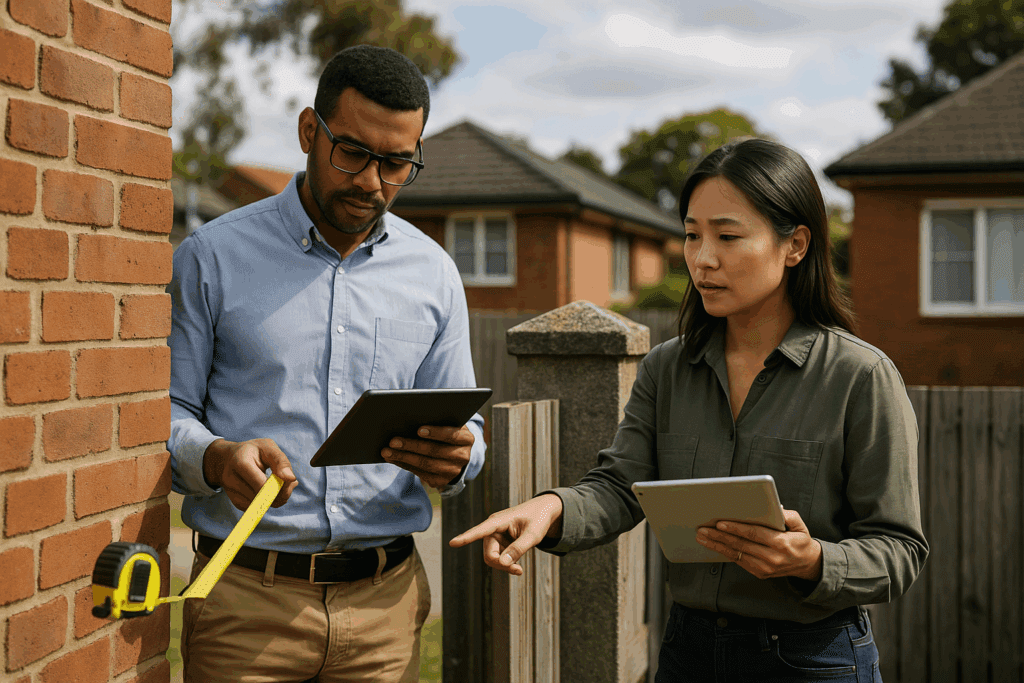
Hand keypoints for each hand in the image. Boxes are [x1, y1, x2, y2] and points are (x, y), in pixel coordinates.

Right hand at [203, 438, 297, 510]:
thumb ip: (281, 462)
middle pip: (260, 497)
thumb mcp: (268, 447)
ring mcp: (231, 492)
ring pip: (260, 506)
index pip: (261, 485)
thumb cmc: (253, 451)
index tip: (290, 481)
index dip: (280, 486)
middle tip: (289, 484)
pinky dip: (268, 502)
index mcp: (240, 462)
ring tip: (280, 484)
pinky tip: (270, 490)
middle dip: (280, 494)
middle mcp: (231, 479)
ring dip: (275, 499)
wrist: (229, 458)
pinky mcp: (235, 501)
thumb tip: (291, 479)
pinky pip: (257, 509)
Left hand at [381, 425, 473, 489]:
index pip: (452, 435)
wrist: (454, 453)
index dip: (435, 432)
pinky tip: (392, 458)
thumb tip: (410, 416)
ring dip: (404, 457)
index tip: (418, 429)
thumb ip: (437, 419)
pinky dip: (404, 465)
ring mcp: (453, 471)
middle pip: (435, 451)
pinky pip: (420, 474)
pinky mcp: (441, 481)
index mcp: (466, 438)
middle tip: (393, 440)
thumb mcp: (447, 423)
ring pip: (426, 464)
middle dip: (412, 445)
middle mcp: (463, 456)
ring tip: (387, 451)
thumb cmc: (445, 431)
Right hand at [448, 494, 563, 575]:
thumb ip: (519, 548)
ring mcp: (496, 537)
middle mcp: (493, 529)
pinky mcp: (501, 544)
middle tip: (519, 571)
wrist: (545, 512)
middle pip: (488, 554)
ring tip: (520, 569)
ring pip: (492, 559)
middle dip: (500, 565)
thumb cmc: (539, 519)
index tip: (452, 543)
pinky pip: (499, 559)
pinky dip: (507, 564)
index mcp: (498, 521)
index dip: (466, 537)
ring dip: (505, 566)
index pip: (480, 530)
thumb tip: (502, 563)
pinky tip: (518, 565)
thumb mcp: (533, 534)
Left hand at [695, 509, 822, 580]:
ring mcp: (765, 568)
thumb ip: (788, 515)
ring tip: (702, 537)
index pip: (754, 534)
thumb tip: (774, 507)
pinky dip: (724, 553)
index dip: (736, 529)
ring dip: (717, 546)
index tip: (720, 523)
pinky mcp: (759, 573)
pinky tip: (713, 545)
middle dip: (720, 536)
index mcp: (781, 543)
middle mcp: (772, 558)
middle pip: (741, 545)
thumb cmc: (800, 540)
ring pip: (736, 555)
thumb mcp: (800, 524)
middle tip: (702, 529)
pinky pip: (739, 561)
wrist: (807, 564)